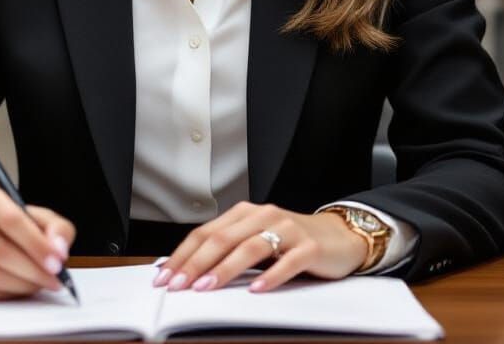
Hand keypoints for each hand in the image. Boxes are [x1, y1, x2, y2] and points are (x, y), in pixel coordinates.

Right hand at [0, 184, 76, 299]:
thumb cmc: (9, 225)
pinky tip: (20, 287)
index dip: (36, 243)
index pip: (11, 219)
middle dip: (33, 268)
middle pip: (0, 250)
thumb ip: (55, 227)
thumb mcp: (36, 216)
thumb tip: (58, 248)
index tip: (57, 260)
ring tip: (41, 283)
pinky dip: (7, 293)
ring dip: (23, 283)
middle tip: (54, 278)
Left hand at [153, 201, 367, 293]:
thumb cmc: (291, 242)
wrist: (339, 236)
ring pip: (250, 247)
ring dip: (225, 269)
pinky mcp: (309, 246)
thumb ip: (228, 250)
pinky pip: (288, 261)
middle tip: (178, 285)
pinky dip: (271, 275)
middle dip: (195, 263)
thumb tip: (188, 271)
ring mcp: (287, 229)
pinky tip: (257, 290)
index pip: (206, 233)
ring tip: (207, 287)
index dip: (183, 254)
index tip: (164, 276)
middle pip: (222, 239)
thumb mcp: (256, 241)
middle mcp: (264, 215)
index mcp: (245, 213)